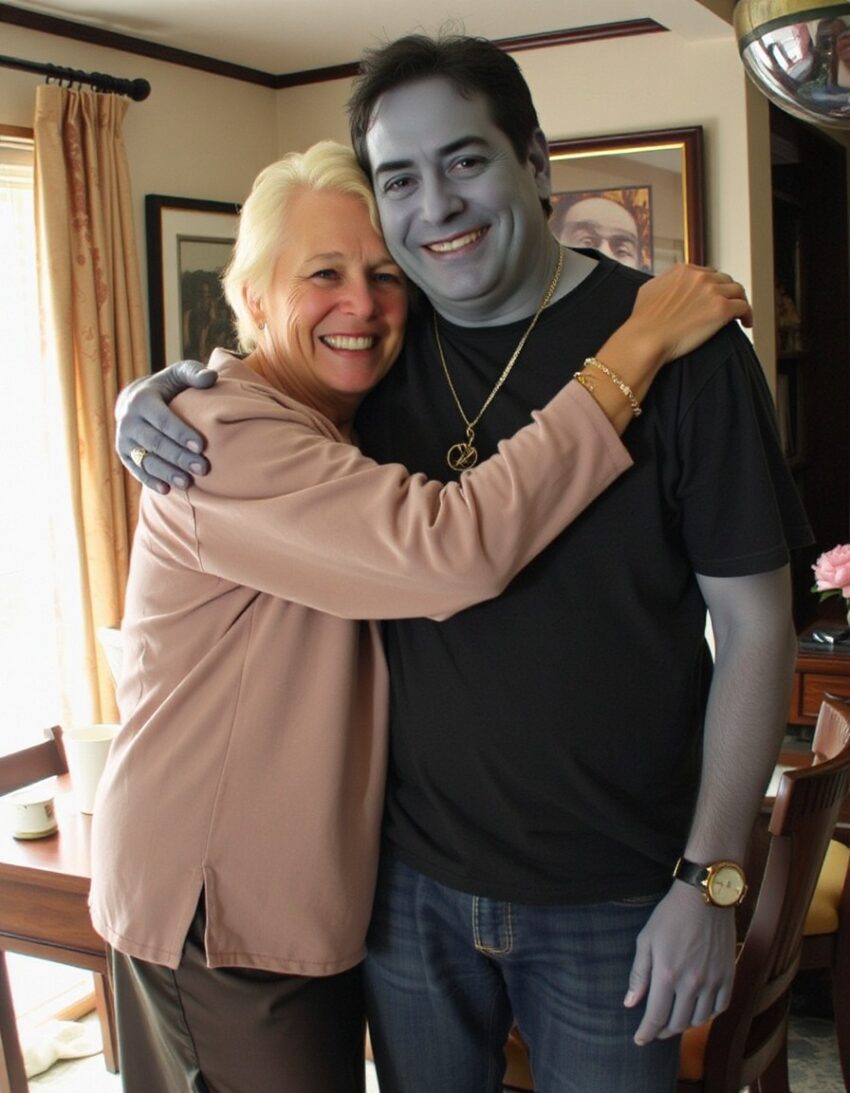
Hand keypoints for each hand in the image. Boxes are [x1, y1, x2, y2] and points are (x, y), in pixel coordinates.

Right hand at [116, 361, 216, 491]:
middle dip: (179, 457)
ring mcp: (124, 439)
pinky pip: (137, 470)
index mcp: (142, 400)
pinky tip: (166, 490)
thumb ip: (194, 373)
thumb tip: (211, 378)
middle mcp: (128, 420)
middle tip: (202, 468)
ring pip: (146, 459)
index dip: (181, 433)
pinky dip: (150, 481)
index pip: (162, 420)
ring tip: (187, 483)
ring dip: (166, 472)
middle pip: (156, 443)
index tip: (201, 446)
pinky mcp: (124, 454)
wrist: (136, 400)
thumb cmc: (167, 387)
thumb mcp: (178, 374)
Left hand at [624, 882, 735, 1043]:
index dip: (646, 1033)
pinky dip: (708, 1015)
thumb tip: (630, 1003)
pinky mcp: (729, 976)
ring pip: (699, 1020)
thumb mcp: (646, 940)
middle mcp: (691, 983)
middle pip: (677, 1023)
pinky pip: (720, 1008)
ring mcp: (713, 981)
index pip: (655, 1017)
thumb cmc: (670, 915)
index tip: (640, 1040)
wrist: (705, 897)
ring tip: (674, 1020)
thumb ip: (639, 974)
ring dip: (685, 1024)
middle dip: (663, 1030)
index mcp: (667, 974)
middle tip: (655, 1030)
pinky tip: (698, 1011)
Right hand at [625, 263, 752, 368]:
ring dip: (739, 301)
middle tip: (729, 305)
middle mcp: (700, 277)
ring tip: (740, 315)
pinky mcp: (722, 309)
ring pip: (738, 291)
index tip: (713, 297)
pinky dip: (748, 314)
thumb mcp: (648, 290)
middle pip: (725, 280)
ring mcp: (713, 292)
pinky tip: (746, 324)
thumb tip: (667, 286)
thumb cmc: (643, 321)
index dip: (712, 285)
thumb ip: (663, 283)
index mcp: (684, 271)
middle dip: (727, 292)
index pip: (707, 273)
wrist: (645, 338)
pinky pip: (744, 307)